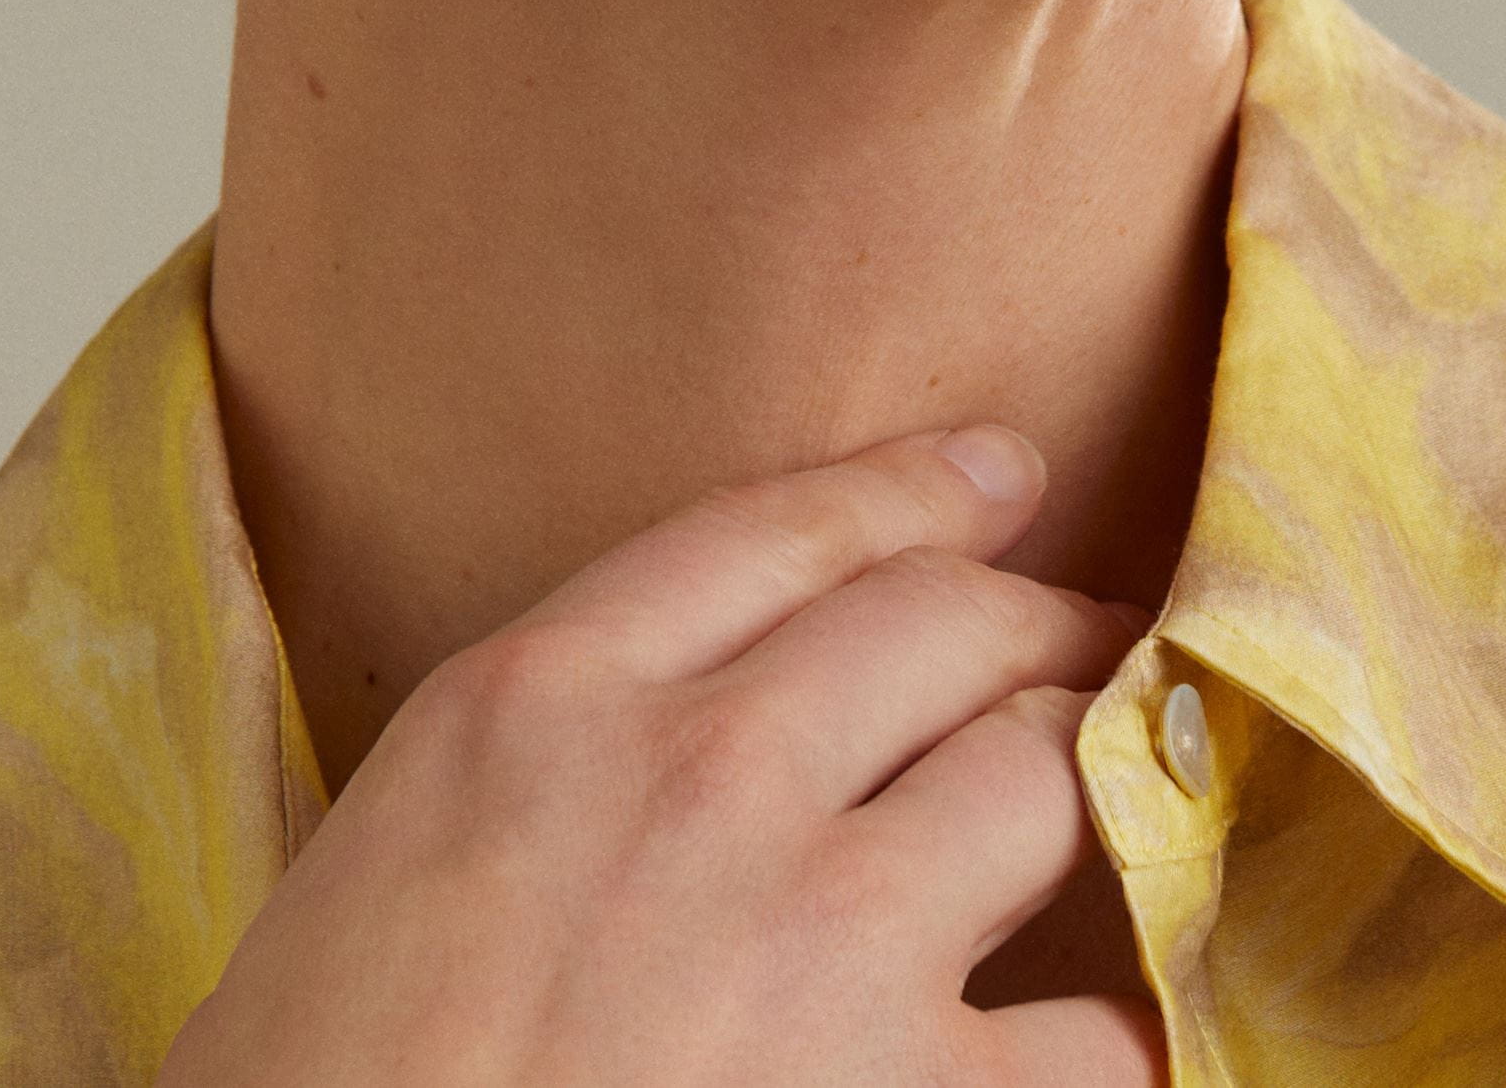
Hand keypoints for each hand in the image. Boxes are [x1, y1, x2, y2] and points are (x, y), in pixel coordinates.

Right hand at [159, 425, 1163, 1086]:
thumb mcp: (378, 863)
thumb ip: (540, 769)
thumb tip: (661, 746)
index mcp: (541, 703)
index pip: (779, 533)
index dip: (916, 490)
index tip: (1002, 474)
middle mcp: (703, 775)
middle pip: (942, 625)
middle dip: (1038, 620)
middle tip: (1089, 639)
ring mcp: (826, 934)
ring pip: (1043, 781)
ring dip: (1091, 789)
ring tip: (1119, 802)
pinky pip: (1099, 1035)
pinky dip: (1127, 1031)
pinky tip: (1119, 1032)